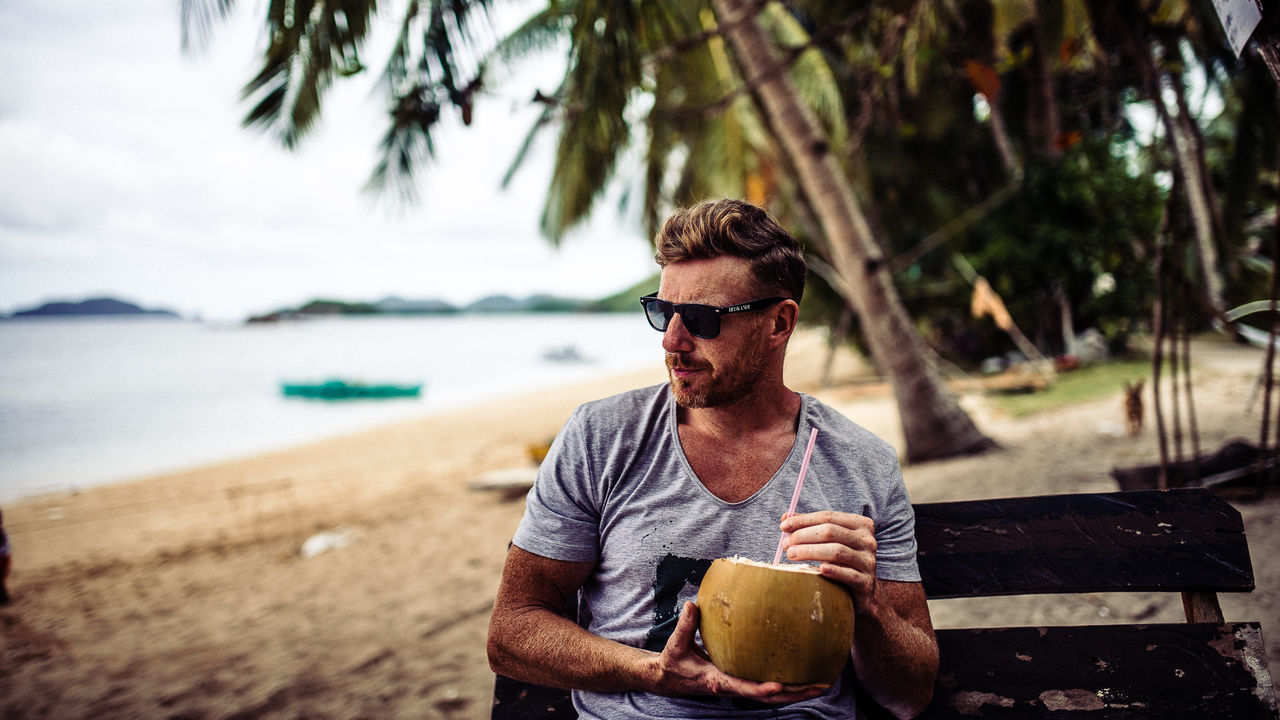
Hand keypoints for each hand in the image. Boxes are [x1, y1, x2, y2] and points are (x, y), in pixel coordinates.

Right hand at [649, 601, 829, 703]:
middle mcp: (732, 688)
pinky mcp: (741, 681)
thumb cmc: (673, 662)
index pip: (742, 688)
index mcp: (717, 681)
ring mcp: (738, 687)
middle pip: (768, 697)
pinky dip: (788, 685)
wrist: (668, 679)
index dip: (760, 689)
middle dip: (795, 694)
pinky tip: (803, 677)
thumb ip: (685, 625)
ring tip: (822, 684)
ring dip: (797, 692)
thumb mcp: (675, 645)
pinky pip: (768, 687)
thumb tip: (692, 605)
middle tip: (820, 686)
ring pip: (772, 696)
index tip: (780, 685)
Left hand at [780, 510, 877, 607]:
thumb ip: (810, 527)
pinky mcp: (866, 582)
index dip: (804, 520)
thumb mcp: (830, 540)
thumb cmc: (841, 561)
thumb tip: (786, 517)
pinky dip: (833, 571)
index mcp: (860, 524)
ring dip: (810, 552)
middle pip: (831, 532)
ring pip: (837, 551)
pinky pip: (848, 574)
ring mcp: (868, 561)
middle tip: (786, 544)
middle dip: (804, 536)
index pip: (828, 517)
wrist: (863, 591)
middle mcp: (867, 540)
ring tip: (791, 555)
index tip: (783, 526)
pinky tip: (818, 570)